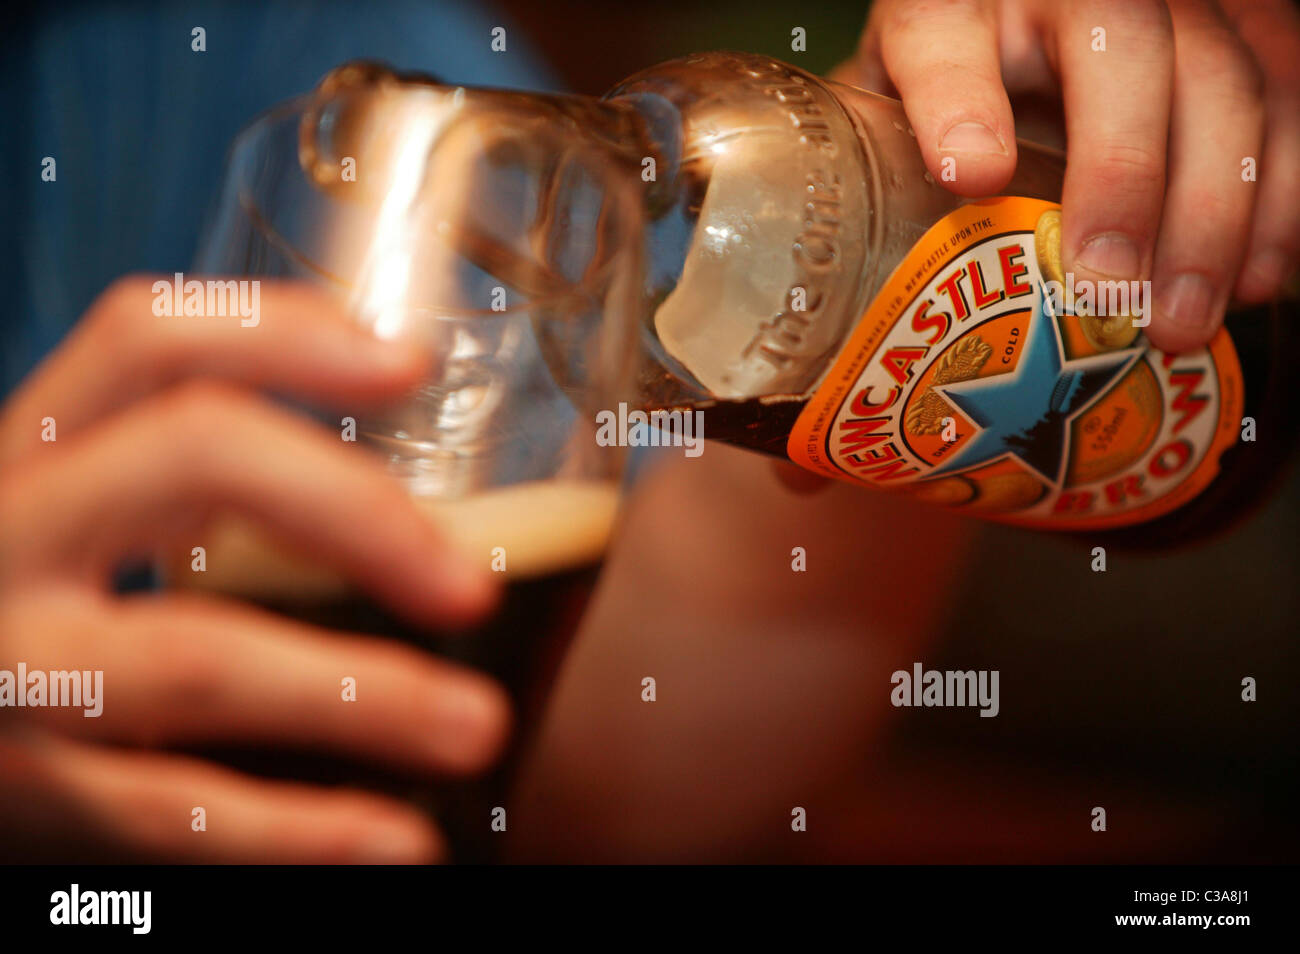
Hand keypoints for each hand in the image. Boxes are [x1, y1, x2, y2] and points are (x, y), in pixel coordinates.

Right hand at [0, 277, 509, 862]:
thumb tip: (407, 504)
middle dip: (355, 506)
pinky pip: (169, 809)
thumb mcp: (85, 525)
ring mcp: (4, 668)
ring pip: (195, 658)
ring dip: (362, 694)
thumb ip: (191, 494)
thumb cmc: (34, 618)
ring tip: (477, 725)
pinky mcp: (13, 797)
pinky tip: (398, 842)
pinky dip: (298, 832)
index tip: (409, 364)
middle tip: (471, 584)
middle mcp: (5, 536)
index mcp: (34, 457)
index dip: (281, 331)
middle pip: (192, 454)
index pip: (146, 341)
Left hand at [835, 0, 1299, 351]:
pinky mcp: (1240, 47)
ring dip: (1211, 211)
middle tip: (1105, 291)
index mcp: (953, 4)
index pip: (944, 25)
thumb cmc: (943, 115)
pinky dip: (1279, 204)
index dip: (960, 96)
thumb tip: (839, 360)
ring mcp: (1170, 9)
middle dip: (1121, 172)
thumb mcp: (890, 138)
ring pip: (1222, 76)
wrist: (1025, 63)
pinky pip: (1288, 108)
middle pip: (1122, 40)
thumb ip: (878, 191)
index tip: (971, 171)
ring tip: (1173, 320)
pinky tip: (1251, 283)